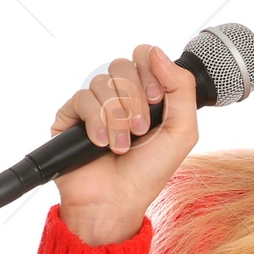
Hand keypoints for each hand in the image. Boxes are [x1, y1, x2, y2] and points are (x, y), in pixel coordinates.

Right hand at [50, 43, 199, 243]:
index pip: (144, 56)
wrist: (117, 201)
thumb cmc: (150, 172)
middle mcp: (119, 96)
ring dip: (116, 117)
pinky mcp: (70, 117)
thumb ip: (182, 87)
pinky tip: (101, 144)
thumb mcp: (182, 130)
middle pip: (122, 65)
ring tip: (121, 145)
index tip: (156, 99)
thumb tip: (157, 52)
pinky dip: (95, 123)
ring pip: (101, 83)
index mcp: (147, 95)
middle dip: (134, 99)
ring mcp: (94, 105)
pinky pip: (81, 99)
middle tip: (141, 129)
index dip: (150, 72)